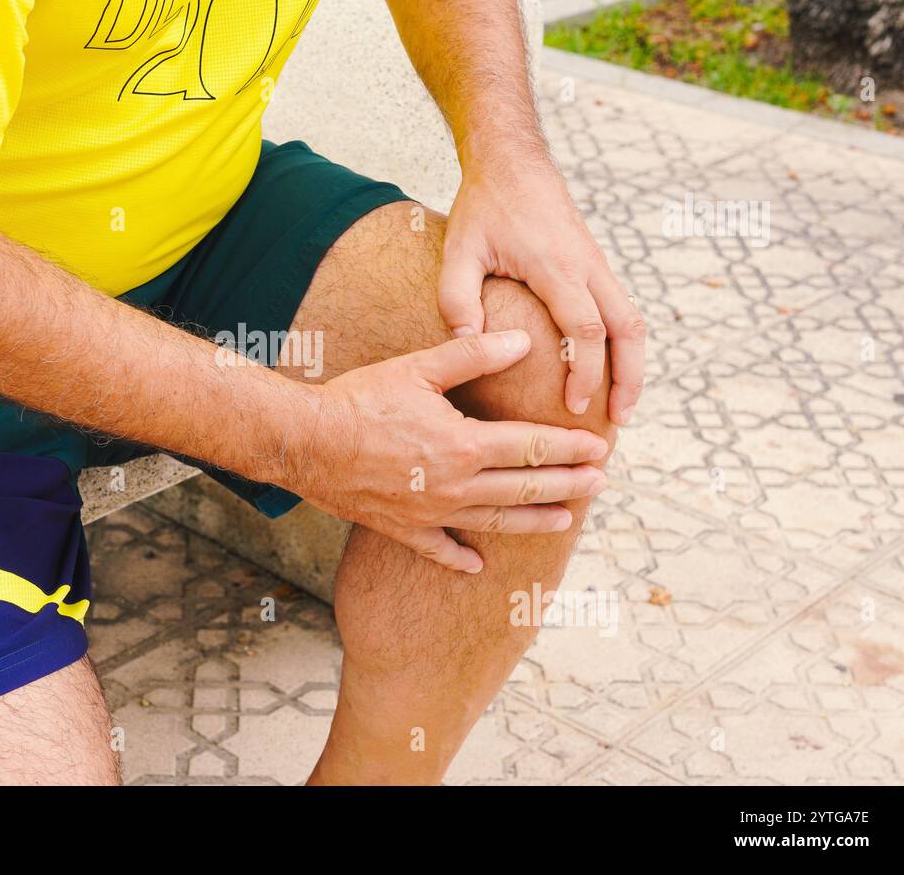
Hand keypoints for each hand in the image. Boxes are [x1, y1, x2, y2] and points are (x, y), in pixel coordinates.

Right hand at [294, 331, 608, 572]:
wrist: (304, 441)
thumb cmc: (359, 399)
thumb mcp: (418, 368)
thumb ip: (473, 355)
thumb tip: (522, 339)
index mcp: (463, 444)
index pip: (531, 448)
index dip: (569, 448)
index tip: (599, 448)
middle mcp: (454, 485)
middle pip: (524, 489)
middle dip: (567, 485)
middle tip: (599, 483)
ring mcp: (428, 512)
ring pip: (495, 523)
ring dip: (534, 521)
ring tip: (565, 519)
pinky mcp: (401, 527)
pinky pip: (438, 549)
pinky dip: (459, 557)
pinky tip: (477, 565)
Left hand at [437, 171, 645, 424]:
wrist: (511, 160)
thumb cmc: (484, 205)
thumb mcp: (458, 250)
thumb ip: (457, 299)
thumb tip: (469, 345)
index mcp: (557, 267)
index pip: (585, 331)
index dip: (585, 373)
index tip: (576, 407)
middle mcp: (587, 266)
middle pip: (628, 329)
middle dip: (628, 378)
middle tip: (617, 420)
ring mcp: (596, 263)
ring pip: (633, 319)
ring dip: (633, 363)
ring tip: (622, 404)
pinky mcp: (594, 263)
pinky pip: (621, 308)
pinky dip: (623, 343)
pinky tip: (609, 369)